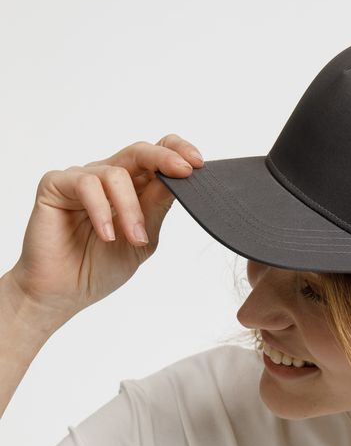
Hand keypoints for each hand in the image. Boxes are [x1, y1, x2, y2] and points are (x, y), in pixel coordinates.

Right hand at [9, 134, 203, 324]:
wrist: (62, 294)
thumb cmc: (99, 268)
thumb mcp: (143, 240)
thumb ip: (157, 208)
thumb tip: (181, 178)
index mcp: (131, 188)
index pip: (156, 156)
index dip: (177, 151)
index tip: (199, 164)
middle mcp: (107, 178)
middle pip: (139, 152)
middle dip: (164, 159)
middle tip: (184, 171)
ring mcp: (81, 178)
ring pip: (116, 173)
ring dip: (130, 207)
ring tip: (134, 237)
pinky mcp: (55, 185)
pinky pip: (86, 183)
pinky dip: (101, 209)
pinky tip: (106, 235)